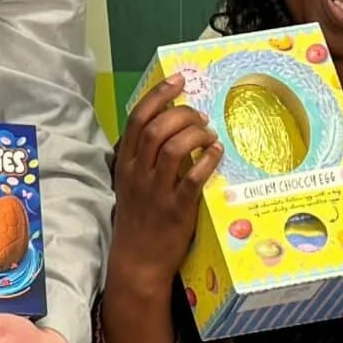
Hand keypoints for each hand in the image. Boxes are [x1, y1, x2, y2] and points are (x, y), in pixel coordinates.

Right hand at [107, 78, 220, 297]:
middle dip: (182, 113)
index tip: (178, 81)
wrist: (138, 261)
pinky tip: (217, 153)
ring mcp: (156, 191)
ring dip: (195, 134)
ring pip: (174, 148)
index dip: (159, 96)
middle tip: (199, 115)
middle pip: (156, 128)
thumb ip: (144, 159)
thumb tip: (170, 128)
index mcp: (126, 164)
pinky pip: (194, 177)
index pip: (137, 119)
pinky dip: (208, 160)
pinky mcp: (176, 208)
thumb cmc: (139, 220)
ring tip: (209, 134)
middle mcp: (138, 173)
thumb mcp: (132, 185)